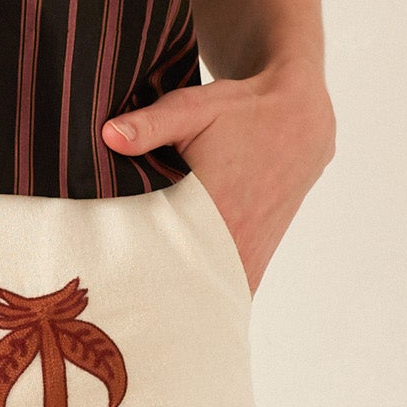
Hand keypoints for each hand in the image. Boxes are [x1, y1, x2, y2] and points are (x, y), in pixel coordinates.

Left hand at [101, 60, 334, 293]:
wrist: (299, 122)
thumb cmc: (242, 113)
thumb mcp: (194, 108)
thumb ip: (150, 125)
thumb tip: (108, 136)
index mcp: (217, 207)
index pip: (168, 258)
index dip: (136, 272)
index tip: (112, 278)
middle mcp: (238, 240)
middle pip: (186, 287)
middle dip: (152, 293)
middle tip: (119, 293)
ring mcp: (252, 255)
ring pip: (211, 295)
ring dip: (181, 297)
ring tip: (143, 298)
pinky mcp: (259, 257)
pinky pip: (230, 290)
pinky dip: (206, 294)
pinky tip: (178, 292)